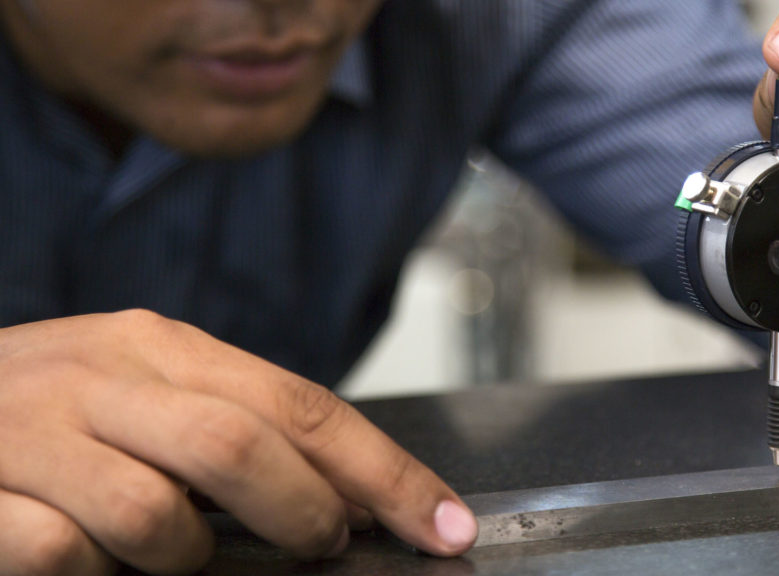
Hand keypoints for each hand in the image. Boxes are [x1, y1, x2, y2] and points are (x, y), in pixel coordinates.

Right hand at [0, 310, 476, 574]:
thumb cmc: (52, 410)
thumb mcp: (148, 392)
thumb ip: (238, 429)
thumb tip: (351, 497)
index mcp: (163, 346)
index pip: (301, 406)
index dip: (385, 471)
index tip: (443, 524)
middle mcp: (104, 376)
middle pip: (242, 446)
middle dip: (306, 512)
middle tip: (324, 545)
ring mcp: (35, 433)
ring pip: (158, 517)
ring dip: (186, 556)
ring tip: (172, 550)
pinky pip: (68, 556)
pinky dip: (97, 574)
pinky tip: (90, 560)